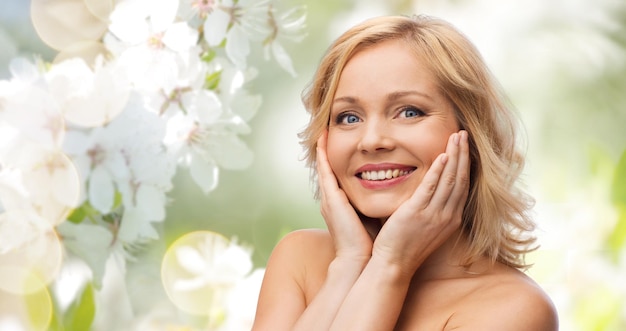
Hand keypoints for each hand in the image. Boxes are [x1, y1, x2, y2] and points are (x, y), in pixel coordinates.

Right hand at [316, 130, 376, 261]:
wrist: (360, 260)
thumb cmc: (371, 243)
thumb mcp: (374, 216)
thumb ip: (379, 202)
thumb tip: (396, 191)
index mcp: (343, 202)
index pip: (341, 173)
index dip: (342, 156)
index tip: (346, 140)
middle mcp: (333, 197)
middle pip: (330, 165)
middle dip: (328, 147)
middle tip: (328, 127)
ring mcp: (330, 197)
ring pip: (325, 164)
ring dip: (324, 146)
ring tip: (324, 127)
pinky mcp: (331, 198)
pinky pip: (325, 170)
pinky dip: (323, 154)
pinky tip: (323, 139)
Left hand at [372, 130, 469, 273]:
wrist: (393, 265)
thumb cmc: (404, 245)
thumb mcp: (424, 225)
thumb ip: (428, 207)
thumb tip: (425, 189)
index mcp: (450, 219)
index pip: (462, 186)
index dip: (464, 165)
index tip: (464, 147)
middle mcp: (447, 216)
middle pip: (460, 179)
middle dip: (463, 155)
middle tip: (464, 134)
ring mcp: (434, 216)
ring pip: (450, 180)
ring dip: (454, 156)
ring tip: (456, 136)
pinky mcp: (417, 214)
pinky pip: (431, 188)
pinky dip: (439, 171)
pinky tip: (442, 155)